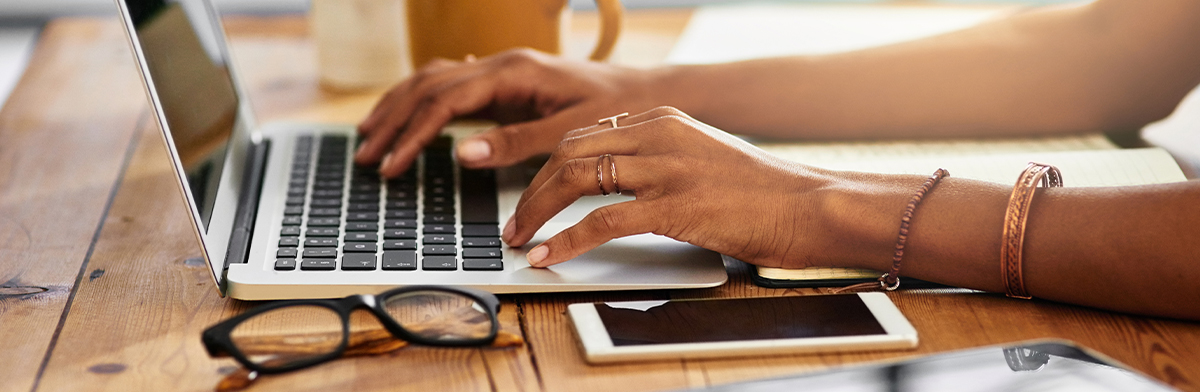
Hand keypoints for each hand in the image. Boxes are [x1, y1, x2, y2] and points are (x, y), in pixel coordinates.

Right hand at [354, 49, 660, 176]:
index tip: (392, 165)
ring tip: (370, 137)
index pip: (444, 101)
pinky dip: (422, 100)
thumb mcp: (569, 133)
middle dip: (392, 121)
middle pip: (427, 86)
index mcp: (514, 73)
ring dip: (399, 107)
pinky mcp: (506, 83)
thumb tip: (462, 153)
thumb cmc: (616, 110)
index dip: (412, 135)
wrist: (645, 93)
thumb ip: (515, 143)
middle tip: (365, 156)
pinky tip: (408, 112)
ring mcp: (502, 71)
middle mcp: (501, 65)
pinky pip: (451, 85)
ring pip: (433, 80)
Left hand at [502, 107, 913, 268]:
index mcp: (662, 119)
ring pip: (576, 179)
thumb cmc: (761, 192)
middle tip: (515, 222)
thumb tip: (611, 185)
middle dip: (531, 189)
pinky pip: (602, 221)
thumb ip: (657, 161)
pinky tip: (550, 254)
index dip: (546, 167)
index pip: (584, 135)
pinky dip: (566, 239)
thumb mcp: (701, 158)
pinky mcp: (675, 205)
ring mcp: (666, 168)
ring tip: (521, 239)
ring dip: (538, 212)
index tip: (529, 193)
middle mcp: (659, 134)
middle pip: (570, 152)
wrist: (810, 206)